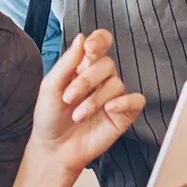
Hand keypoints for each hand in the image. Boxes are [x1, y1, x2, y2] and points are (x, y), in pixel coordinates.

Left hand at [28, 30, 145, 173]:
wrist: (54, 149)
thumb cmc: (50, 117)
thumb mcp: (50, 86)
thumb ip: (67, 62)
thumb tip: (81, 37)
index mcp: (84, 66)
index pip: (101, 43)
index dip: (99, 41)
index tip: (89, 49)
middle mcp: (101, 79)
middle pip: (107, 64)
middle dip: (86, 80)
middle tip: (69, 98)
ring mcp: (114, 96)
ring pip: (117, 84)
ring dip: (95, 99)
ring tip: (78, 115)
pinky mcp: (123, 114)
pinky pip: (136, 100)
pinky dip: (125, 102)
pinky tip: (109, 109)